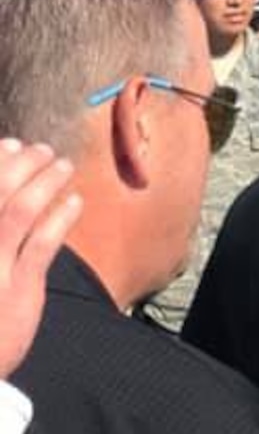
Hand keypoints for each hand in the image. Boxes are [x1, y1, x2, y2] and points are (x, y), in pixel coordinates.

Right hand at [0, 140, 80, 380]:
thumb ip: (2, 237)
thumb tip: (11, 199)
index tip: (10, 144)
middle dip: (18, 164)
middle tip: (40, 148)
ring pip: (17, 210)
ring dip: (43, 181)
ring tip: (62, 164)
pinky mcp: (20, 289)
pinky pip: (43, 243)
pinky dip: (61, 217)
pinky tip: (75, 200)